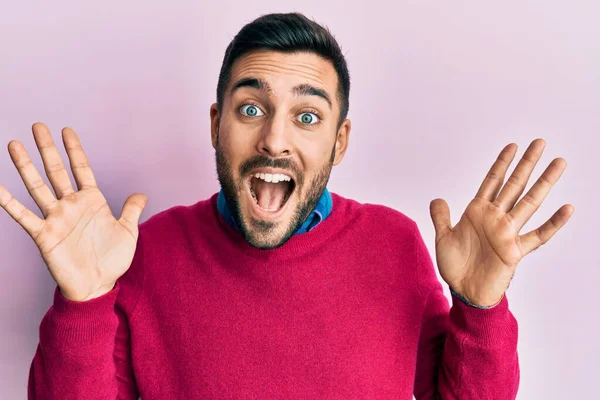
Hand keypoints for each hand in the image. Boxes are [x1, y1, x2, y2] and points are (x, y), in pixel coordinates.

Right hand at [0, 123, 146, 301]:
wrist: (98, 286)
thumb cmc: (112, 260)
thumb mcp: (128, 231)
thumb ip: (131, 211)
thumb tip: (141, 194)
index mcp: (92, 202)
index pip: (81, 169)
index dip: (74, 150)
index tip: (67, 130)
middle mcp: (71, 205)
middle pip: (57, 171)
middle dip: (47, 149)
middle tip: (37, 126)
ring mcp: (56, 218)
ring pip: (37, 187)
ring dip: (25, 166)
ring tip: (14, 144)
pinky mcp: (43, 234)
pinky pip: (22, 215)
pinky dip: (7, 201)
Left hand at [429, 139, 573, 306]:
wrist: (463, 291)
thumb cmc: (455, 266)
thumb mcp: (443, 237)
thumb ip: (441, 217)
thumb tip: (437, 199)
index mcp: (478, 212)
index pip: (492, 181)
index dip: (502, 164)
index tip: (512, 146)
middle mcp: (496, 218)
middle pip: (514, 185)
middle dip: (527, 164)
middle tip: (540, 142)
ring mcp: (507, 233)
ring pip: (529, 202)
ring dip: (544, 182)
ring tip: (559, 163)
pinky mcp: (515, 251)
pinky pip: (538, 235)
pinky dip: (553, 223)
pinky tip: (567, 208)